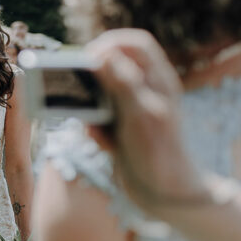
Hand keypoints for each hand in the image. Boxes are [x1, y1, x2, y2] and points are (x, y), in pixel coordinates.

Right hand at [85, 29, 204, 209]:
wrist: (166, 197)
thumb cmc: (160, 153)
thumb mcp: (141, 114)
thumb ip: (123, 83)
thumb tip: (101, 55)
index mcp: (157, 80)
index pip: (135, 44)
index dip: (111, 43)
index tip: (88, 58)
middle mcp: (145, 91)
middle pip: (112, 67)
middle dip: (92, 80)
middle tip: (75, 89)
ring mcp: (131, 111)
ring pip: (100, 96)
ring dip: (90, 109)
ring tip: (94, 127)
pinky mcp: (120, 131)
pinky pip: (98, 121)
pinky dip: (96, 131)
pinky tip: (105, 146)